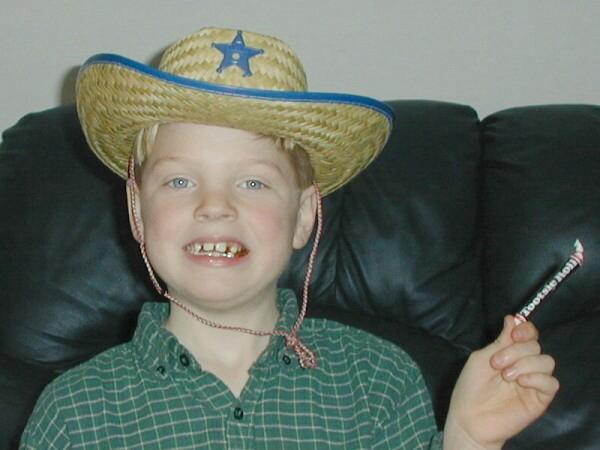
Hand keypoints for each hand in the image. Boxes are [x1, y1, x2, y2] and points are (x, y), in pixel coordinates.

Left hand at [443, 316, 558, 449]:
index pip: (529, 334)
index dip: (526, 329)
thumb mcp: (482, 358)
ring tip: (506, 376)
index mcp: (511, 353)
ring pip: (546, 361)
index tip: (514, 334)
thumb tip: (513, 318)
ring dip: (525, 364)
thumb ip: (499, 341)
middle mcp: (525, 365)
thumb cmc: (471, 388)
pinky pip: (551, 383)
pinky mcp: (540, 399)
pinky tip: (520, 382)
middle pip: (535, 345)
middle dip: (515, 351)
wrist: (469, 417)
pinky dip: (536, 378)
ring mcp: (534, 382)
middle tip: (496, 364)